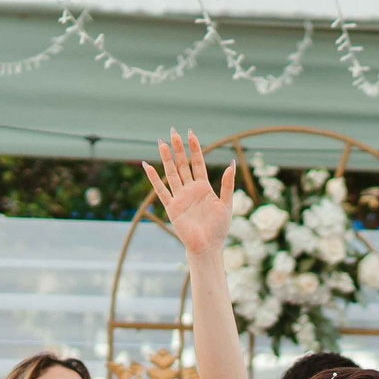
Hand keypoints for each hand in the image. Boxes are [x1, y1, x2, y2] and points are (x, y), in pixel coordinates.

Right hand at [141, 131, 237, 257]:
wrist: (207, 246)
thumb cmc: (219, 228)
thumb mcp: (226, 204)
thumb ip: (227, 185)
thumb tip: (231, 164)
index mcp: (204, 187)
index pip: (197, 163)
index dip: (194, 148)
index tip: (190, 134)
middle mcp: (190, 189)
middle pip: (183, 164)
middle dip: (179, 148)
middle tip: (173, 131)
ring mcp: (180, 197)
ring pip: (172, 173)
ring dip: (166, 158)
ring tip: (161, 142)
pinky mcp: (171, 207)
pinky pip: (161, 190)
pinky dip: (154, 178)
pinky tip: (147, 166)